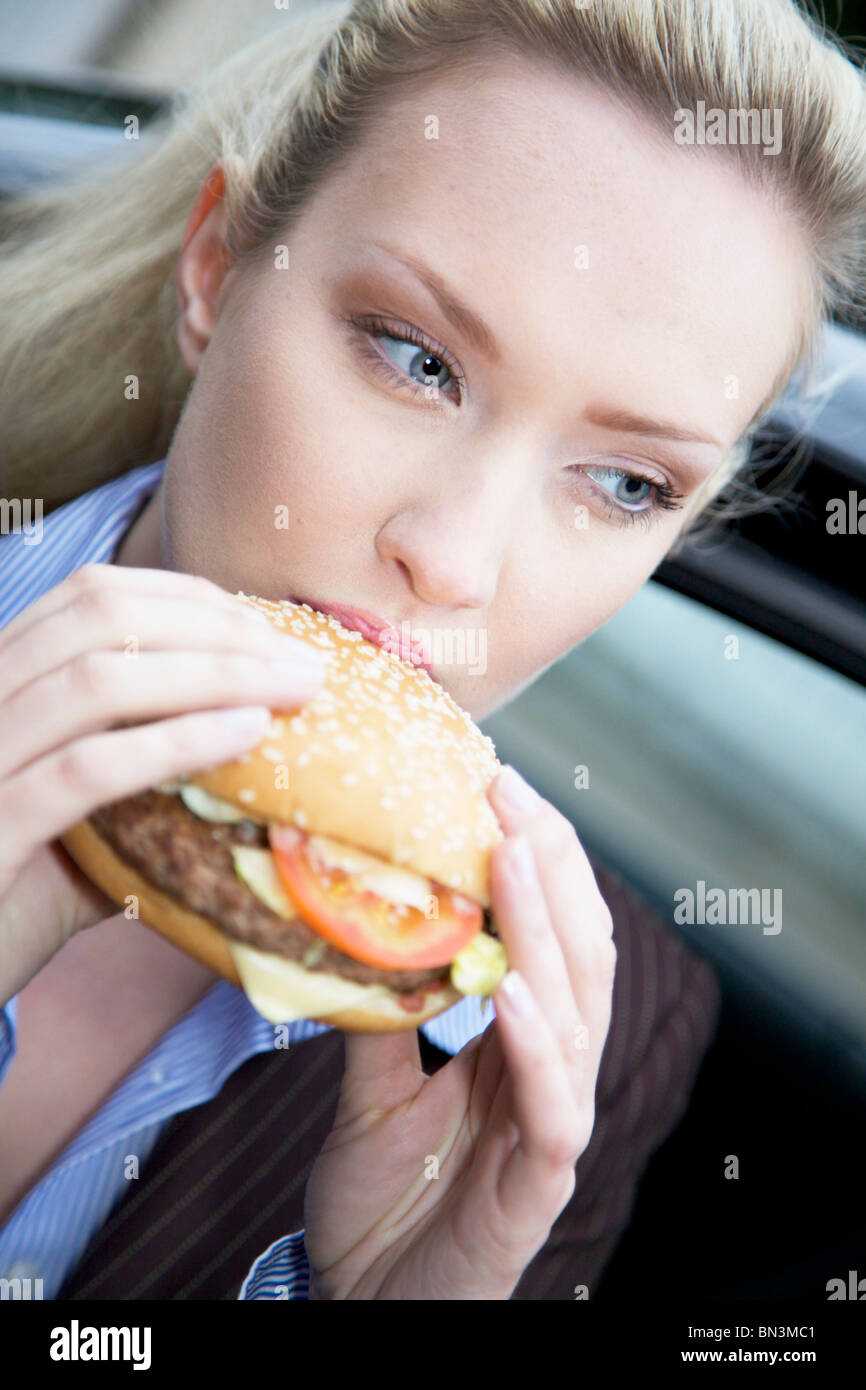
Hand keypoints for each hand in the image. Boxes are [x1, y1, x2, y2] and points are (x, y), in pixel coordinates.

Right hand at [0, 563, 326, 1000]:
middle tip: (303, 665)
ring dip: (215, 675)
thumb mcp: (91, 815)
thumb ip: (155, 769)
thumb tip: (266, 735)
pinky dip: (175, 742)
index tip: (270, 633)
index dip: (190, 601)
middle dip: (218, 631)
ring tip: (294, 691)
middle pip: (101, 620)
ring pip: (97, 683)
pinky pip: (85, 770)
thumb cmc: (23, 894)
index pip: (91, 596)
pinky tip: (245, 735)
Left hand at [302, 764, 616, 1298]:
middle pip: (577, 954)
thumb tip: (355, 929)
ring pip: (574, 1013)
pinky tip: (513, 988)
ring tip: (514, 851)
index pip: (548, 936)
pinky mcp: (539, 1186)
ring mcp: (551, 1129)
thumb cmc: (383, 1207)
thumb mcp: (371, 1092)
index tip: (495, 785)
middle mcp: (551, 1075)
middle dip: (549, 866)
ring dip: (545, 927)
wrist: (369, 1311)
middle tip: (509, 789)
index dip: (534, 861)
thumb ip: (383, 1017)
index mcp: (521, 1046)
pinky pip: (552, 1107)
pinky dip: (535, 1044)